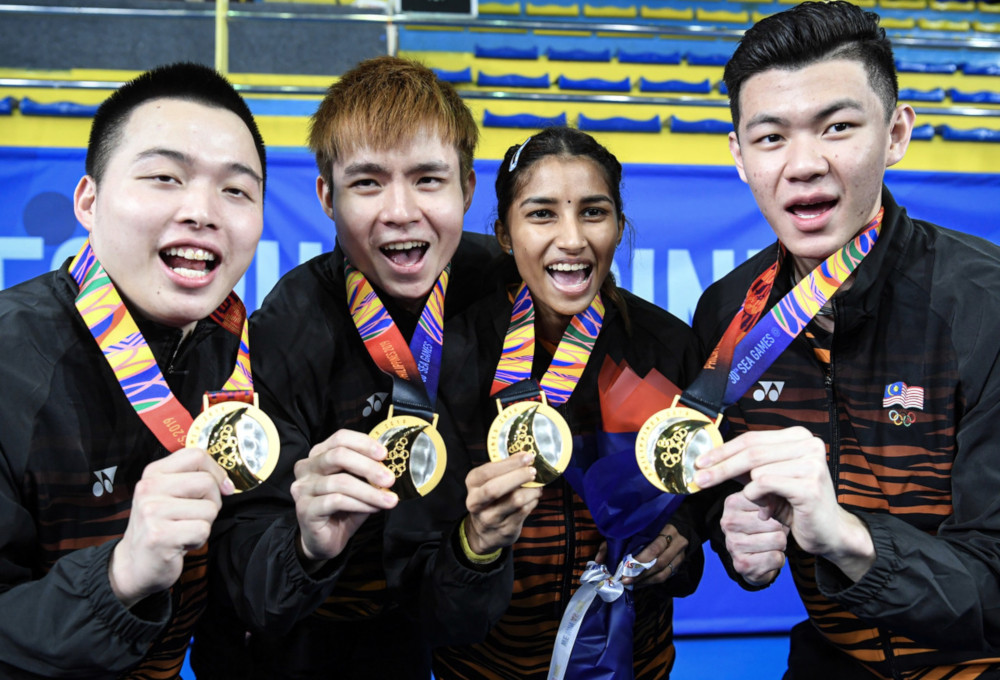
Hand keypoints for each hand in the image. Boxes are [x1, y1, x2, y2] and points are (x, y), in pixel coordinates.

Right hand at [110, 447, 233, 607]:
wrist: (133, 565)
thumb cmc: (160, 527)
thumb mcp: (169, 495)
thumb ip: (193, 479)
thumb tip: (227, 484)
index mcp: (153, 473)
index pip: (196, 455)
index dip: (216, 471)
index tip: (221, 487)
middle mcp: (149, 488)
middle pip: (207, 481)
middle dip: (212, 501)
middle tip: (196, 516)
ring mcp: (152, 511)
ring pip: (209, 508)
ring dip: (204, 524)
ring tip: (183, 530)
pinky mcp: (159, 535)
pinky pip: (202, 530)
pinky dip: (198, 540)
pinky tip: (181, 543)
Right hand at [290, 429, 397, 564]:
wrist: (326, 541)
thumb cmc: (343, 510)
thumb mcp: (359, 486)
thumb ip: (369, 473)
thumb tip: (391, 465)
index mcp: (319, 455)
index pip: (340, 438)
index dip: (363, 443)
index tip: (384, 454)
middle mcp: (306, 468)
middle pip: (338, 455)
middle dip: (368, 466)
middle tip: (390, 479)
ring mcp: (302, 488)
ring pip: (340, 481)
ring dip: (369, 491)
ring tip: (389, 500)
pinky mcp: (304, 508)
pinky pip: (336, 501)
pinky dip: (359, 504)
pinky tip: (373, 509)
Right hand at [464, 453, 542, 555]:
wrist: (485, 532)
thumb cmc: (490, 499)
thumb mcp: (488, 482)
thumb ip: (503, 469)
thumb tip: (526, 456)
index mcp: (472, 484)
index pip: (487, 472)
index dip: (509, 463)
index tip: (527, 456)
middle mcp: (476, 502)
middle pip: (496, 488)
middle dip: (518, 476)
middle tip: (533, 471)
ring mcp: (490, 518)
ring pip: (515, 500)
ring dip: (531, 490)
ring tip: (536, 486)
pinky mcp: (505, 529)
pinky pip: (524, 511)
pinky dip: (533, 501)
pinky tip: (533, 497)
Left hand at [615, 523, 687, 586]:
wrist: (670, 529)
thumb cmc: (646, 528)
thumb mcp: (631, 530)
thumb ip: (613, 543)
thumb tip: (599, 560)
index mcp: (666, 529)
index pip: (655, 547)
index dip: (640, 560)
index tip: (625, 569)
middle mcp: (676, 541)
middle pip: (660, 562)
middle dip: (641, 573)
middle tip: (625, 580)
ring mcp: (680, 554)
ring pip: (663, 572)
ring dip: (645, 580)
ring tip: (630, 584)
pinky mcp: (679, 564)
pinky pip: (665, 577)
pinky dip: (650, 582)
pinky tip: (638, 584)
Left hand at [694, 427, 874, 580]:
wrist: (828, 532)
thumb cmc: (795, 504)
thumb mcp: (767, 478)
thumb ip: (745, 465)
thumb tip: (709, 458)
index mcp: (798, 436)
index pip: (751, 438)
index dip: (723, 450)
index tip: (700, 462)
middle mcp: (809, 444)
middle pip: (751, 452)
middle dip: (721, 467)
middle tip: (699, 479)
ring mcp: (812, 463)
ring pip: (757, 469)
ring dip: (749, 490)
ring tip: (761, 504)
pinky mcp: (810, 485)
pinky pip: (765, 484)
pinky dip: (757, 497)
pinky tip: (766, 509)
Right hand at [720, 491, 787, 585]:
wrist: (761, 556)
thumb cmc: (768, 524)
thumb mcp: (769, 502)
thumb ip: (770, 489)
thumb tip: (776, 481)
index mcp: (731, 502)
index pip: (766, 501)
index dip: (777, 509)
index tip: (771, 513)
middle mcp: (727, 523)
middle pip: (774, 523)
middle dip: (780, 528)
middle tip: (771, 531)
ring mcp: (732, 545)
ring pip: (777, 540)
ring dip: (780, 544)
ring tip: (770, 542)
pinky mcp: (741, 565)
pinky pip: (775, 558)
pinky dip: (778, 559)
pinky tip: (768, 556)